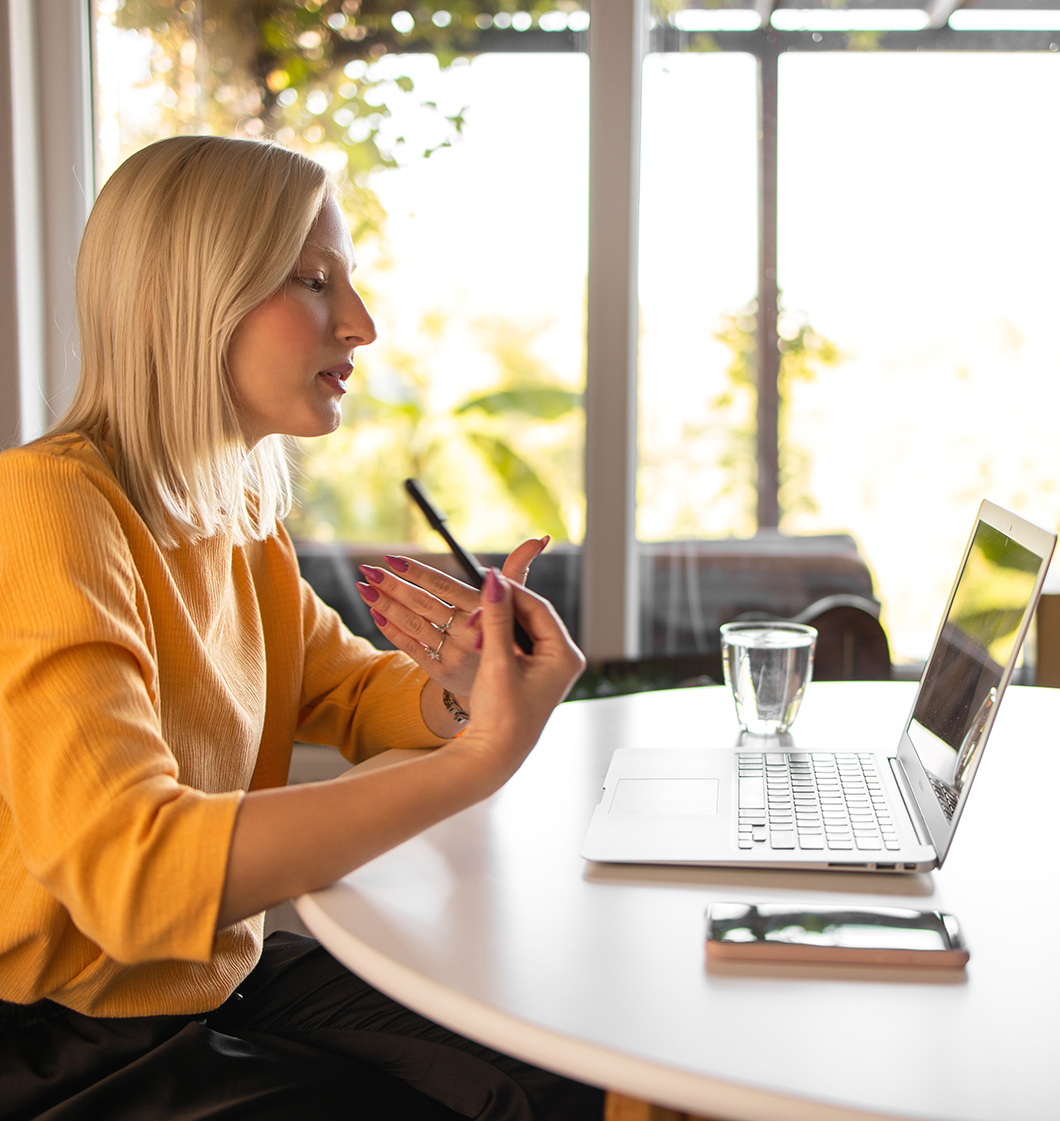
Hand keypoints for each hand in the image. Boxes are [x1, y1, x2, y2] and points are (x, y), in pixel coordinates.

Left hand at [356, 536, 549, 695]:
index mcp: (485, 612)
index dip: (417, 573)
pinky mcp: (441, 671)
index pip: (445, 587)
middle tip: (368, 569)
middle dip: (393, 586)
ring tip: (364, 586)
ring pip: (413, 624)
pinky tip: (375, 611)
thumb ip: (517, 571)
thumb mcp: (515, 604)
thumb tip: (539, 538)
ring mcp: (454, 654)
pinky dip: (391, 629)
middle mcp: (469, 634)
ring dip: (385, 605)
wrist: (502, 687)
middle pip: (424, 604)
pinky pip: (411, 647)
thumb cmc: (505, 634)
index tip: (392, 558)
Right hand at [454, 569, 585, 777]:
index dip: (511, 591)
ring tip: (475, 629)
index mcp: (565, 656)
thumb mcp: (497, 663)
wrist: (493, 755)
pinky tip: (480, 639)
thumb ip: (496, 620)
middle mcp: (563, 659)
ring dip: (497, 624)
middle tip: (475, 608)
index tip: (486, 579)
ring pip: (523, 627)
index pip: (539, 608)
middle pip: (532, 615)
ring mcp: (550, 666)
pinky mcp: (535, 672)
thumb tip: (494, 581)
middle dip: (502, 610)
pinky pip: (518, 642)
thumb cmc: (501, 717)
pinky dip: (498, 637)